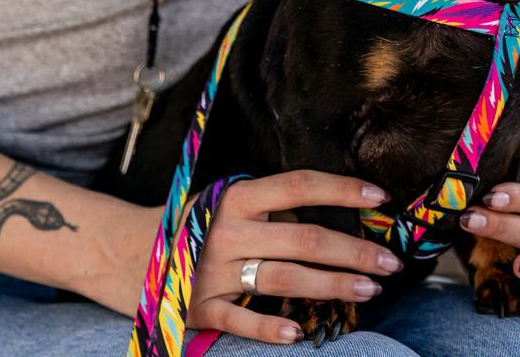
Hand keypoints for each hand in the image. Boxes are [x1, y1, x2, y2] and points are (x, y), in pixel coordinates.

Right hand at [186, 171, 402, 343]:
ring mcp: (212, 270)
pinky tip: (299, 333)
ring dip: (333, 285)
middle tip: (390, 261)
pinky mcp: (198, 308)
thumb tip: (336, 214)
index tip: (381, 199)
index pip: (300, 185)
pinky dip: (270, 328)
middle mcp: (228, 230)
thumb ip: (276, 207)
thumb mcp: (233, 201)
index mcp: (239, 196)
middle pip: (304, 238)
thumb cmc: (201, 223)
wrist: (128, 251)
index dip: (343, 190)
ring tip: (370, 289)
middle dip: (354, 251)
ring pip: (284, 278)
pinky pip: (240, 321)